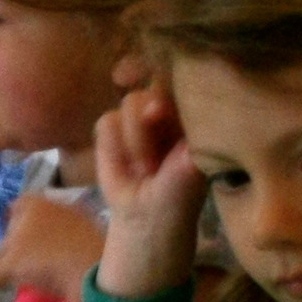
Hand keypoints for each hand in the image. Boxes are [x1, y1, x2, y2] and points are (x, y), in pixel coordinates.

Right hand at [0, 193, 110, 301]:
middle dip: (26, 238)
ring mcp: (79, 216)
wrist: (94, 273)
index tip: (5, 251)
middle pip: (33, 220)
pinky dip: (66, 253)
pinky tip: (64, 270)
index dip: (6, 231)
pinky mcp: (97, 233)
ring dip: (47, 246)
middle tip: (21, 262)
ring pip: (54, 231)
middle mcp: (55, 202)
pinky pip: (73, 242)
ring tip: (44, 270)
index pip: (11, 210)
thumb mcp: (5, 269)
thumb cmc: (43, 263)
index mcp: (30, 203)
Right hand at [88, 85, 205, 301]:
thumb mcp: (191, 166)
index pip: (185, 82)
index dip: (173, 86)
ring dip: (137, 140)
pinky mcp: (112, 128)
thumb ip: (181, 133)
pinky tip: (126, 166)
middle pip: (154, 84)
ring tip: (147, 169)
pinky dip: (114, 147)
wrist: (148, 219)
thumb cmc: (180, 194)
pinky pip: (107, 121)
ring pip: (130, 101)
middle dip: (153, 123)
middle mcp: (167, 107)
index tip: (167, 110)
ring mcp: (138, 117)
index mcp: (194, 112)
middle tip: (158, 160)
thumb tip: (154, 106)